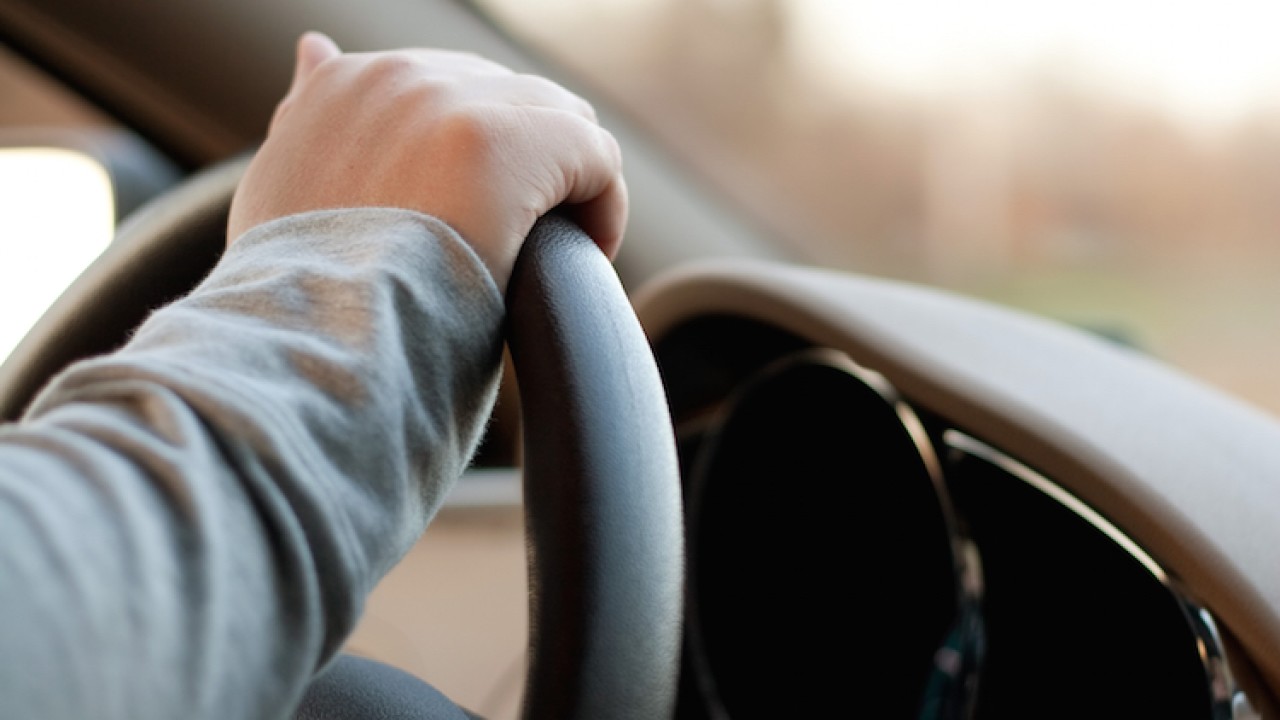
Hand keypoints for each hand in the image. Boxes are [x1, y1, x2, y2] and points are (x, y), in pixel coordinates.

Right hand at [227, 32, 626, 290]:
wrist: (307, 351)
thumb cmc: (299, 301)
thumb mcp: (278, 195)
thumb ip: (307, 119)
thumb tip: (317, 49)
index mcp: (342, 86)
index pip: (449, 88)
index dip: (474, 154)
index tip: (475, 218)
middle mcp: (395, 79)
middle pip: (509, 95)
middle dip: (527, 162)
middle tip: (523, 240)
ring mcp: (450, 104)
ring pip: (559, 118)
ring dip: (566, 183)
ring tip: (555, 252)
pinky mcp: (506, 145)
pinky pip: (594, 154)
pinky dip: (602, 206)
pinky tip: (585, 255)